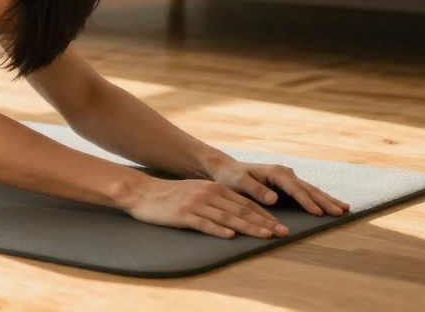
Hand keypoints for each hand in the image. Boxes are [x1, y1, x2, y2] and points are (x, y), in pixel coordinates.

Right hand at [123, 176, 289, 238]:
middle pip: (240, 210)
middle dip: (264, 222)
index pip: (244, 203)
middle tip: (282, 232)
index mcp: (213, 188)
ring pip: (227, 217)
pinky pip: (203, 223)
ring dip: (248, 227)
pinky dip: (218, 230)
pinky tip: (230, 236)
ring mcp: (195, 204)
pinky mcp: (182, 215)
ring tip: (265, 236)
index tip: (279, 226)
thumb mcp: (197, 191)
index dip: (264, 215)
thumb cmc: (171, 194)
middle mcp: (208, 194)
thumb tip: (239, 213)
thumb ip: (217, 199)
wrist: (142, 192)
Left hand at [207, 159, 350, 217]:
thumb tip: (274, 198)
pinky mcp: (289, 184)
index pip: (294, 189)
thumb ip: (255, 189)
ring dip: (328, 200)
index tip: (319, 213)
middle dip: (325, 201)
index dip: (306, 201)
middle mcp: (285, 173)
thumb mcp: (238, 182)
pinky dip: (321, 199)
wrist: (227, 169)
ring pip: (312, 190)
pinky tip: (334, 205)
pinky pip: (308, 192)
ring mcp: (289, 178)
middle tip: (341, 212)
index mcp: (275, 172)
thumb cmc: (231, 177)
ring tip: (345, 209)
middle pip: (308, 189)